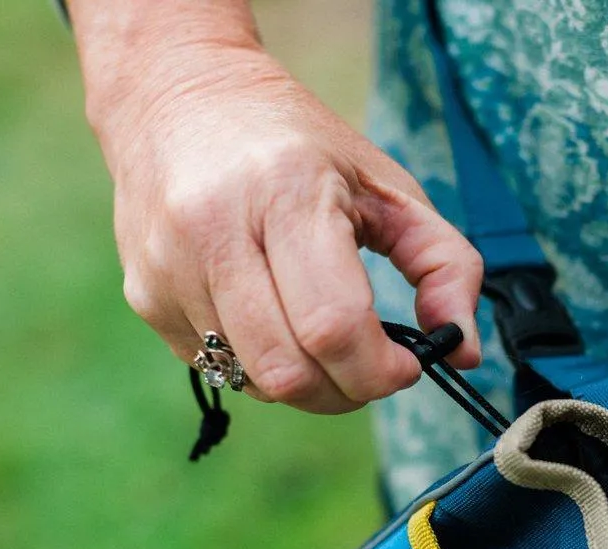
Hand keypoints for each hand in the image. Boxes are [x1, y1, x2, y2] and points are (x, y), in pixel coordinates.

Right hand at [73, 4, 482, 412]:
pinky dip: (260, 365)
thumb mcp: (386, 185)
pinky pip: (219, 368)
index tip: (405, 366)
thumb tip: (463, 350)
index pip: (334, 326)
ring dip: (306, 384)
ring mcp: (168, 269)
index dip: (380, 370)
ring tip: (322, 341)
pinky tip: (271, 319)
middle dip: (346, 390)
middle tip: (370, 368)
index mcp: (285, 191)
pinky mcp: (145, 297)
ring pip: (254, 382)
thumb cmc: (297, 145)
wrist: (176, 98)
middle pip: (290, 371)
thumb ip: (445, 264)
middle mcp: (213, 230)